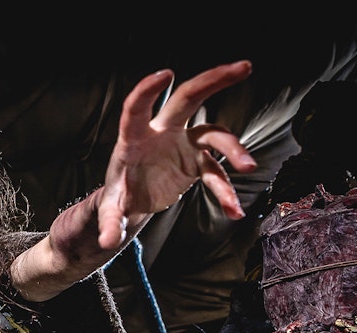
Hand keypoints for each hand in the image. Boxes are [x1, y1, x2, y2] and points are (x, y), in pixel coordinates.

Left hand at [97, 60, 257, 248]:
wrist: (134, 200)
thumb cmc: (118, 197)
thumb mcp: (111, 211)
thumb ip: (109, 223)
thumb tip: (107, 241)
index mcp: (134, 138)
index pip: (137, 108)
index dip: (148, 91)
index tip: (166, 74)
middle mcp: (162, 132)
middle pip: (188, 98)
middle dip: (214, 80)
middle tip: (245, 67)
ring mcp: (183, 143)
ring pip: (214, 134)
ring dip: (234, 148)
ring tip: (249, 168)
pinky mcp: (197, 161)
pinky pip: (217, 172)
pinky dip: (226, 191)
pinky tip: (234, 211)